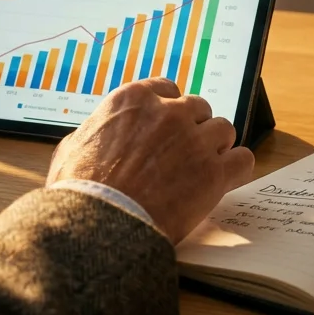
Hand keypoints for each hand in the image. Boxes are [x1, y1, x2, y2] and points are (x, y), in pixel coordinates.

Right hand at [46, 78, 253, 242]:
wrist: (100, 225)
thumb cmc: (80, 191)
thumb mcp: (70, 150)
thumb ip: (89, 134)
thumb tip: (89, 136)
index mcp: (132, 100)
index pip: (166, 89)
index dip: (169, 109)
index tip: (169, 126)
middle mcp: (168, 113)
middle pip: (198, 107)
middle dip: (194, 128)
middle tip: (185, 152)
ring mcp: (194, 141)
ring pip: (224, 129)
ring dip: (216, 146)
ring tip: (205, 167)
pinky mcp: (214, 173)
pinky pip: (244, 159)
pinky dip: (237, 169)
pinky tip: (227, 179)